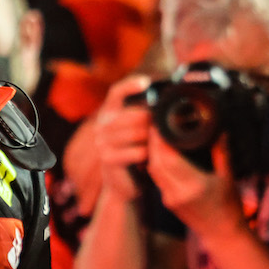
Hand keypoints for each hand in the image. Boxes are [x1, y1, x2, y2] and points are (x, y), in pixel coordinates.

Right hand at [94, 75, 154, 199]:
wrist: (123, 186)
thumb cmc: (136, 155)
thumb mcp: (139, 133)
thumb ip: (145, 117)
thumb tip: (166, 100)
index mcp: (109, 114)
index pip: (116, 92)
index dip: (130, 85)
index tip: (146, 82)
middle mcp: (102, 126)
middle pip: (133, 114)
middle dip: (151, 121)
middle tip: (164, 128)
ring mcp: (102, 142)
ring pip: (136, 133)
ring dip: (151, 139)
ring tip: (159, 144)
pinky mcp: (108, 159)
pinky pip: (136, 151)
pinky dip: (147, 154)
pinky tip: (151, 157)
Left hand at [147, 133, 244, 238]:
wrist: (222, 234)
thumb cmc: (229, 207)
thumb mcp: (228, 177)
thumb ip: (222, 153)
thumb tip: (220, 130)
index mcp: (194, 186)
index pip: (169, 159)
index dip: (160, 140)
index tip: (160, 124)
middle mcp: (178, 193)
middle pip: (156, 163)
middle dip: (153, 143)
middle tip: (155, 125)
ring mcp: (170, 199)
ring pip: (153, 171)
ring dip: (152, 153)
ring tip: (156, 135)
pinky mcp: (167, 202)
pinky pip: (157, 178)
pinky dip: (156, 163)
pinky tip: (160, 152)